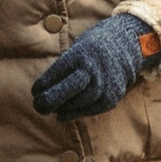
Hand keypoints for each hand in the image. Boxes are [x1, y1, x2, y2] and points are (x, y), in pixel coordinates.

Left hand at [30, 13, 160, 118]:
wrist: (126, 47)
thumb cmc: (92, 49)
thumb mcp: (76, 49)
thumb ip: (63, 68)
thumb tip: (42, 90)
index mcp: (82, 53)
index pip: (59, 71)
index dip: (44, 84)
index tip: (34, 91)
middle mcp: (95, 69)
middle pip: (72, 87)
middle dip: (52, 99)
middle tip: (38, 105)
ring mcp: (106, 84)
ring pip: (82, 101)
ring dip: (63, 107)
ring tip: (51, 108)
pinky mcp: (112, 97)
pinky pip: (92, 109)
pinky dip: (75, 113)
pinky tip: (62, 114)